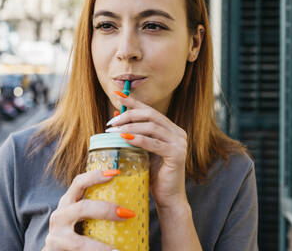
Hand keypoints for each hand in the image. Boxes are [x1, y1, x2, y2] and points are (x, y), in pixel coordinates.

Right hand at [43, 169, 130, 250]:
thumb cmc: (74, 232)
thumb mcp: (83, 217)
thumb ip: (99, 211)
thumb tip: (131, 211)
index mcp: (68, 202)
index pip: (79, 183)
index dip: (95, 175)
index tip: (115, 173)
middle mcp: (60, 216)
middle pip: (82, 208)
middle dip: (105, 211)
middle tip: (127, 214)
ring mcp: (56, 236)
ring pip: (79, 243)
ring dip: (100, 248)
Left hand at [106, 91, 188, 208]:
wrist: (168, 198)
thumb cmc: (153, 175)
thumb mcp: (141, 151)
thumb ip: (133, 134)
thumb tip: (115, 117)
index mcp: (170, 129)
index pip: (150, 110)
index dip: (133, 101)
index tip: (117, 94)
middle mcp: (178, 133)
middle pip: (151, 115)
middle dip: (129, 115)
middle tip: (111, 122)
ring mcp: (179, 143)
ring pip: (151, 127)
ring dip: (130, 127)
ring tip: (114, 131)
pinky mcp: (177, 154)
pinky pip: (154, 143)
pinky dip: (138, 139)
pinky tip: (125, 138)